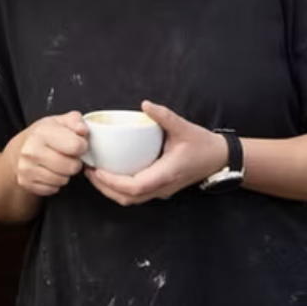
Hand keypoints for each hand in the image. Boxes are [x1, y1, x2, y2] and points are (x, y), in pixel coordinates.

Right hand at [13, 112, 88, 195]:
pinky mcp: (26, 183)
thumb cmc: (43, 135)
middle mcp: (31, 150)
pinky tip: (50, 172)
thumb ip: (75, 121)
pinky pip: (53, 189)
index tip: (77, 144)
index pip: (76, 146)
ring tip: (59, 163)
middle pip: (71, 167)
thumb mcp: (59, 121)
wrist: (19, 149)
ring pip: (63, 180)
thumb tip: (82, 130)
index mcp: (42, 132)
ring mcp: (27, 168)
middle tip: (68, 156)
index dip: (82, 146)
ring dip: (65, 174)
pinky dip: (55, 183)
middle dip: (75, 162)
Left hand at [84, 101, 227, 206]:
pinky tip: (109, 173)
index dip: (112, 182)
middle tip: (87, 170)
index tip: (96, 170)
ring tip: (94, 172)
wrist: (219, 159)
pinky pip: (135, 194)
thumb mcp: (184, 127)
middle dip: (104, 187)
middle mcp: (161, 187)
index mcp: (166, 174)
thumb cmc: (202, 144)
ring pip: (130, 200)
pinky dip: (119, 188)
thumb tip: (145, 104)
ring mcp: (161, 191)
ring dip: (110, 190)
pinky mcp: (159, 188)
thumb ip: (164, 116)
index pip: (134, 187)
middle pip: (127, 199)